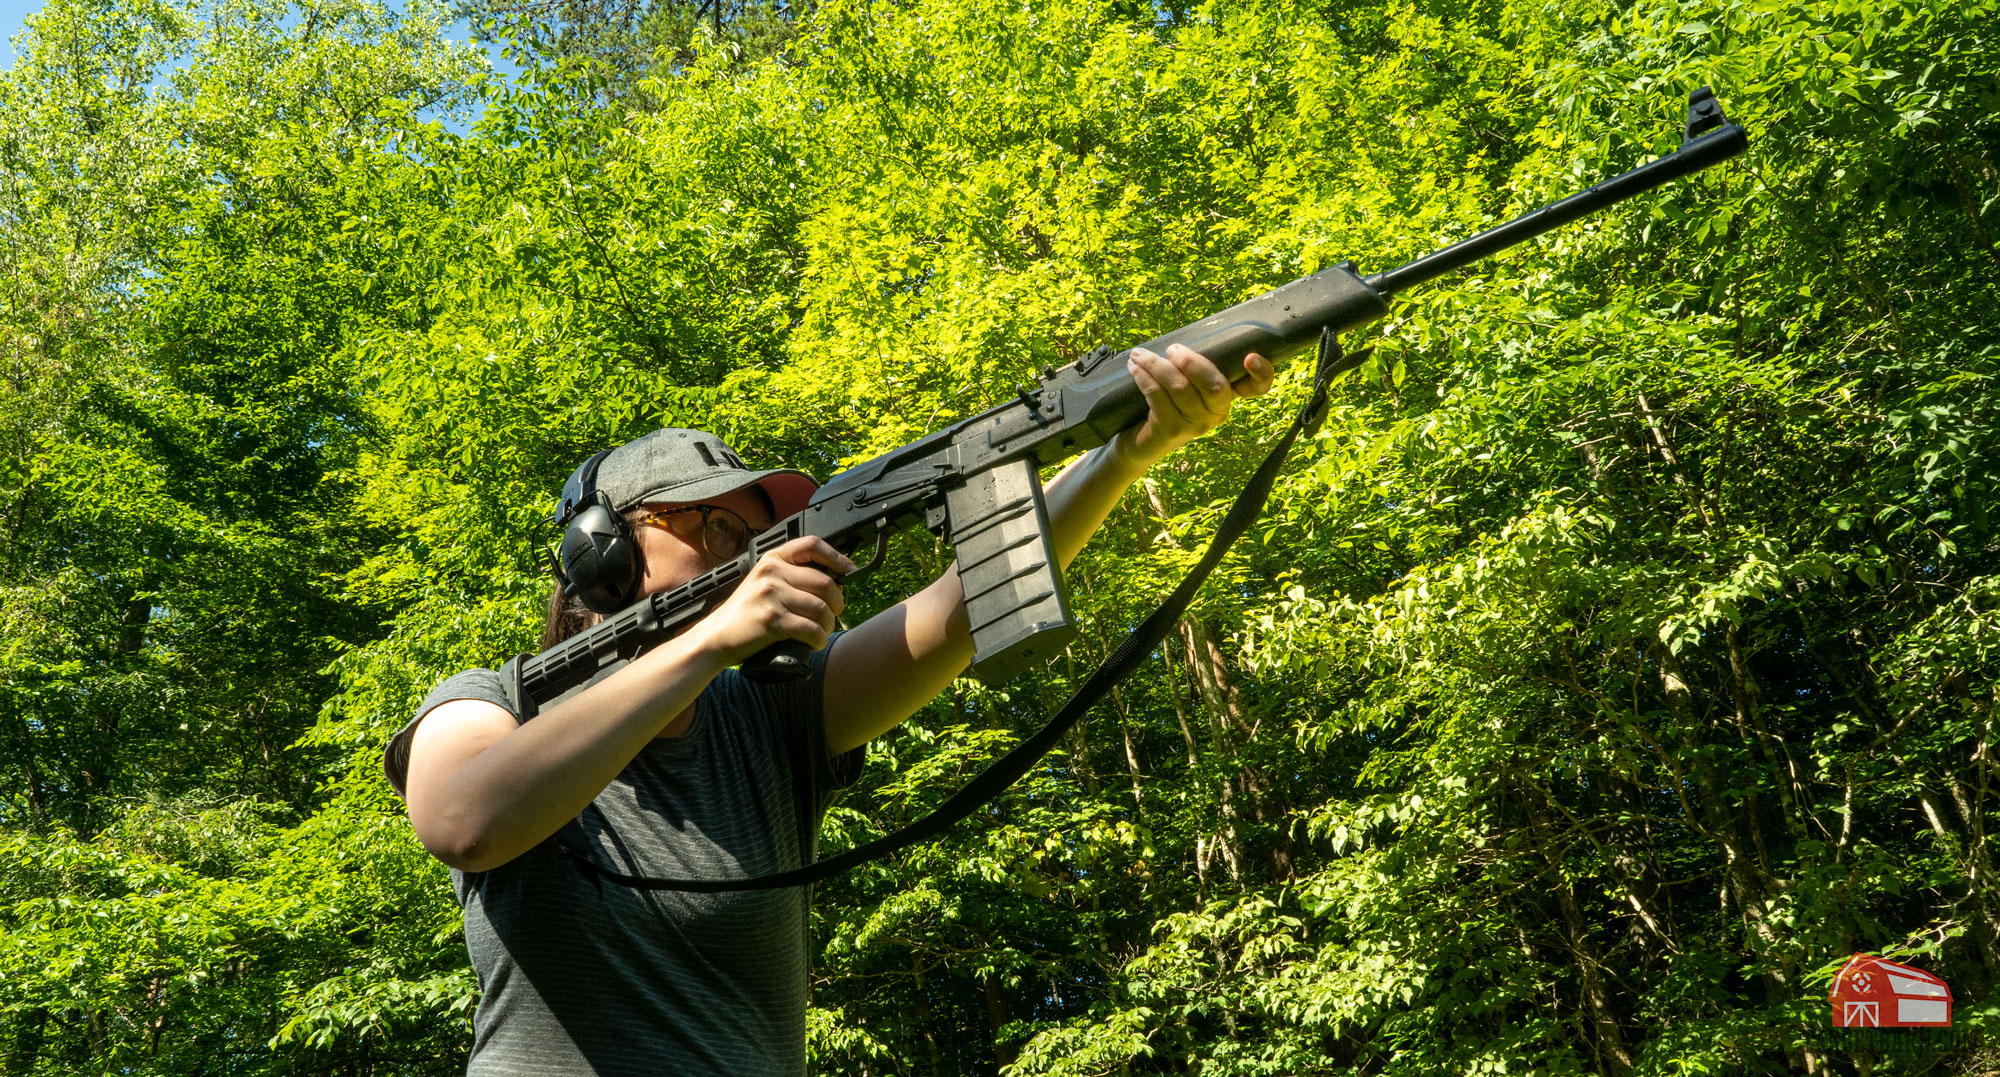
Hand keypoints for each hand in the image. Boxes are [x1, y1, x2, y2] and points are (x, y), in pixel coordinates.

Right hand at [686, 536, 855, 664]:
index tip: (849, 571)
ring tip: (822, 631)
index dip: (837, 557)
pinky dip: (818, 640)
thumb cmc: (745, 612)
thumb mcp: (764, 581)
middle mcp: (771, 572)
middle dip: (837, 602)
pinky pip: (810, 629)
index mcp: (772, 558)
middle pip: (825, 582)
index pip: (812, 545)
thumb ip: (792, 574)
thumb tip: (835, 580)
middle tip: (834, 614)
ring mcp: (770, 594)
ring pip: (821, 608)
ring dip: (828, 624)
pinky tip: (814, 643)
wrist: (715, 636)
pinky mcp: (771, 619)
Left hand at [1118, 343, 1275, 467]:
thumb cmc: (1166, 405)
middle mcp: (1217, 413)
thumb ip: (1192, 365)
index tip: (1250, 356)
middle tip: (1171, 349)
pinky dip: (1143, 377)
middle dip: (1191, 361)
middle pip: (1215, 385)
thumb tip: (1182, 337)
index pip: (1257, 387)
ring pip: (1180, 387)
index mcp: (1227, 397)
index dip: (1262, 373)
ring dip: (1155, 365)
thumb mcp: (1185, 384)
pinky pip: (1157, 396)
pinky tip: (1134, 368)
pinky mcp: (1172, 430)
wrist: (1141, 444)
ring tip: (1139, 354)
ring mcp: (1196, 425)